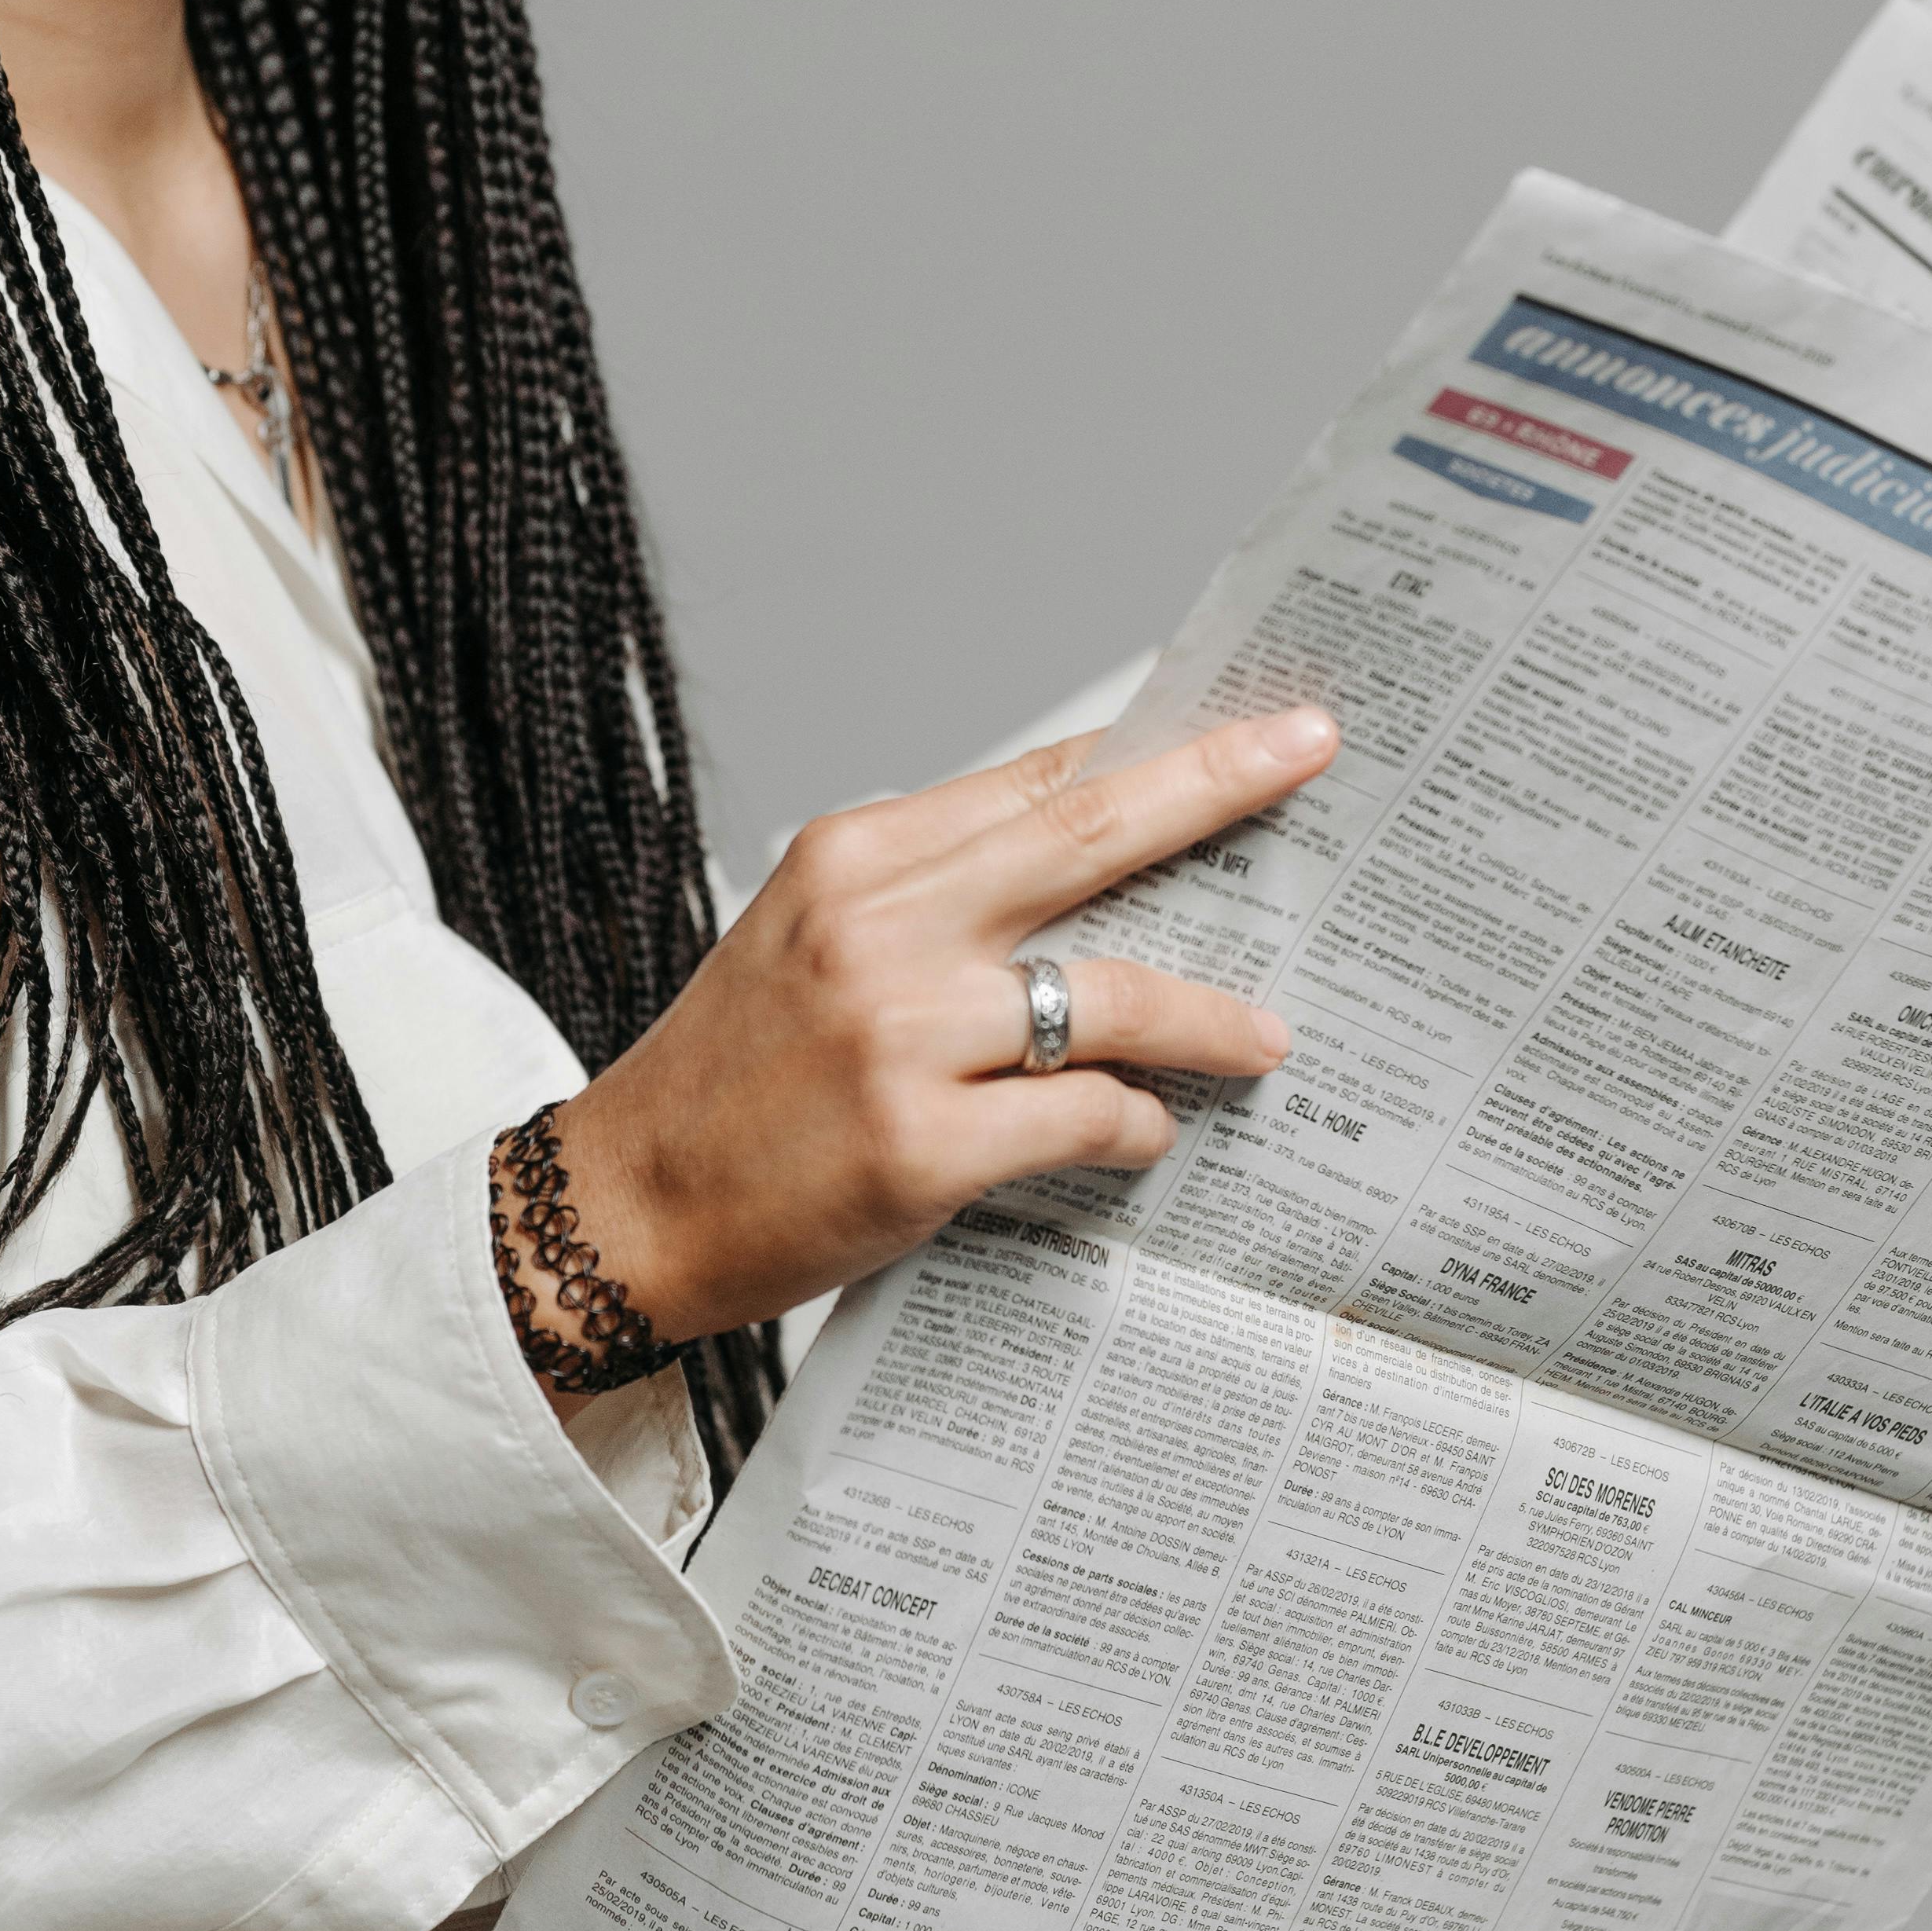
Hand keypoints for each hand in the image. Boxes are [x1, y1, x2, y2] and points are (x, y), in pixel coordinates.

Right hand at [536, 707, 1337, 1352]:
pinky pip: (1084, 1117)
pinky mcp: (920, 1145)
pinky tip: (1146, 1135)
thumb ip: (935, 898)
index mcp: (853, 859)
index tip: (1239, 724)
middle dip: (1216, 782)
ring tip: (1265, 1037)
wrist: (626, 1205)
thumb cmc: (731, 1079)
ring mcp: (898, 1036)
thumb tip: (1089, 866)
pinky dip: (1136, 1125)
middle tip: (1306, 751)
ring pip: (1112, 995)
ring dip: (1210, 1016)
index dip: (1147, 747)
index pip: (1034, 780)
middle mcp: (876, 927)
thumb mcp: (810, 939)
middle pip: (1089, 833)